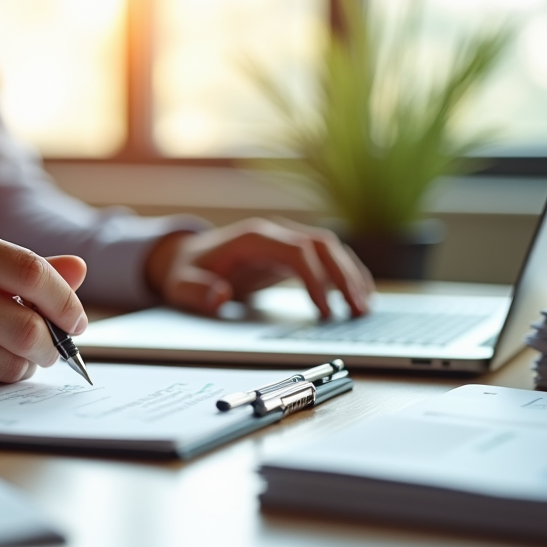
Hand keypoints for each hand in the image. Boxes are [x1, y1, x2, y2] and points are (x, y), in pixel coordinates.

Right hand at [0, 223, 87, 388]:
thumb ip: (22, 267)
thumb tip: (79, 270)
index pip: (31, 273)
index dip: (65, 302)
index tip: (76, 321)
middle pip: (26, 328)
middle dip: (50, 346)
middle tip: (52, 348)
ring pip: (8, 363)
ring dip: (23, 366)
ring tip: (14, 354)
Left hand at [145, 218, 373, 318]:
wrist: (185, 257)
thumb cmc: (185, 272)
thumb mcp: (181, 286)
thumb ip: (197, 292)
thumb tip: (220, 296)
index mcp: (252, 238)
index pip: (297, 251)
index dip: (316, 279)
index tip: (326, 312)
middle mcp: (273, 233)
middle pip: (322, 245)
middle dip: (345, 276)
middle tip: (359, 310)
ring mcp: (284, 241)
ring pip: (329, 248)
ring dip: (351, 275)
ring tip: (365, 307)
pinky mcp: (289, 253)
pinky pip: (325, 258)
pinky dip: (345, 274)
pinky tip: (359, 295)